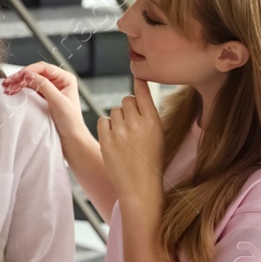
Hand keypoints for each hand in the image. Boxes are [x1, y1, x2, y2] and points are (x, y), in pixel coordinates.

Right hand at [3, 62, 81, 134]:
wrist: (71, 140)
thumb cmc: (71, 122)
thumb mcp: (58, 102)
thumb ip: (44, 86)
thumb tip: (28, 74)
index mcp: (65, 78)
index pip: (44, 68)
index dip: (29, 71)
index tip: (18, 77)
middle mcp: (58, 81)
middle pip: (35, 73)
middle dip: (20, 77)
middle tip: (8, 83)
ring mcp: (50, 89)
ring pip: (31, 80)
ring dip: (18, 83)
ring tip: (7, 87)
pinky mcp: (44, 97)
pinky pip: (30, 89)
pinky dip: (20, 89)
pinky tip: (12, 91)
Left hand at [98, 78, 165, 213]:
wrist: (140, 185)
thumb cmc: (152, 161)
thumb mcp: (158, 136)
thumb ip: (148, 116)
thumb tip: (137, 98)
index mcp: (153, 121)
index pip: (143, 92)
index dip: (139, 83)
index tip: (137, 76)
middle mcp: (136, 123)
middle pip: (126, 100)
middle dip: (127, 107)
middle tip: (131, 123)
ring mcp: (120, 131)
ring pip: (113, 110)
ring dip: (117, 118)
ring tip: (124, 135)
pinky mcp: (106, 139)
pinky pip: (102, 121)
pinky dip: (106, 127)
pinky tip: (114, 138)